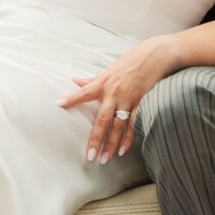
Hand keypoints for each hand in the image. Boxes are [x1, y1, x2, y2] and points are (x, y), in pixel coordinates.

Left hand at [57, 37, 177, 163]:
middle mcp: (115, 92)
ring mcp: (129, 99)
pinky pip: (134, 123)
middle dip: (96, 138)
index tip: (59, 104)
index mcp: (104, 83)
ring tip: (105, 158)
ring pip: (119, 125)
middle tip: (90, 155)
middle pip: (103, 119)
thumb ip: (92, 80)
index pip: (84, 92)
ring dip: (112, 143)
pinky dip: (129, 137)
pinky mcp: (142, 102)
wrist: (154, 56)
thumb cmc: (129, 63)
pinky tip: (123, 149)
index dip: (72, 97)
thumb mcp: (108, 70)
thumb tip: (74, 81)